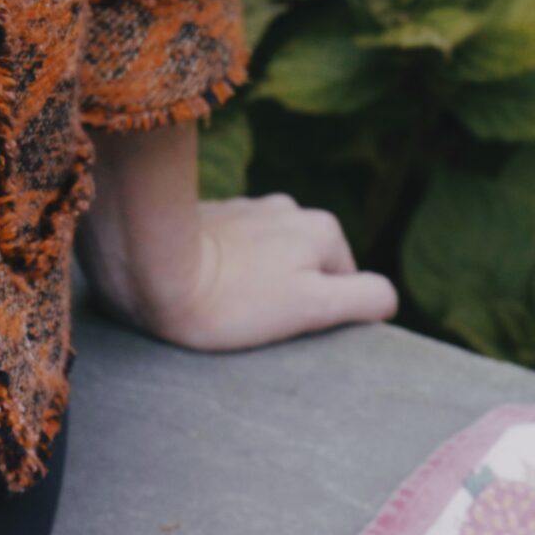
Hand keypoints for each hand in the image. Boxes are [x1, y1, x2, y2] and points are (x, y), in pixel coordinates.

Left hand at [78, 125, 397, 350]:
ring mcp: (248, 208)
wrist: (148, 269)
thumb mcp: (311, 308)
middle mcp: (290, 209)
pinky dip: (225, 268)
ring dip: (255, 281)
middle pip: (307, 269)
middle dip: (288, 294)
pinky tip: (202, 287)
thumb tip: (386, 300)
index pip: (348, 285)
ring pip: (270, 259)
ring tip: (224, 305)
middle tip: (252, 319)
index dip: (322, 314)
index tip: (284, 326)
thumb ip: (362, 300)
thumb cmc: (231, 299)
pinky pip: (233, 250)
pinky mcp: (210, 216)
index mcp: (323, 229)